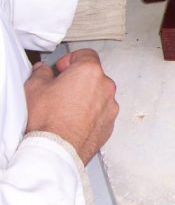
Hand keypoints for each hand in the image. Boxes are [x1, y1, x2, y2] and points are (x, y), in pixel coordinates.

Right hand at [24, 49, 118, 164]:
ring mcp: (110, 106)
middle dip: (78, 80)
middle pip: (93, 75)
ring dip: (86, 97)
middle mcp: (105, 86)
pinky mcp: (110, 124)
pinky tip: (74, 121)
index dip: (71, 59)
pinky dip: (91, 114)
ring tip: (66, 109)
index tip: (61, 68)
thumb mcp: (35, 88)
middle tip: (60, 89)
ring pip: (98, 95)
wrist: (57, 149)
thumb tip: (44, 71)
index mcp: (89, 72)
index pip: (86, 54)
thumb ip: (41, 73)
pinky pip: (101, 112)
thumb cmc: (48, 120)